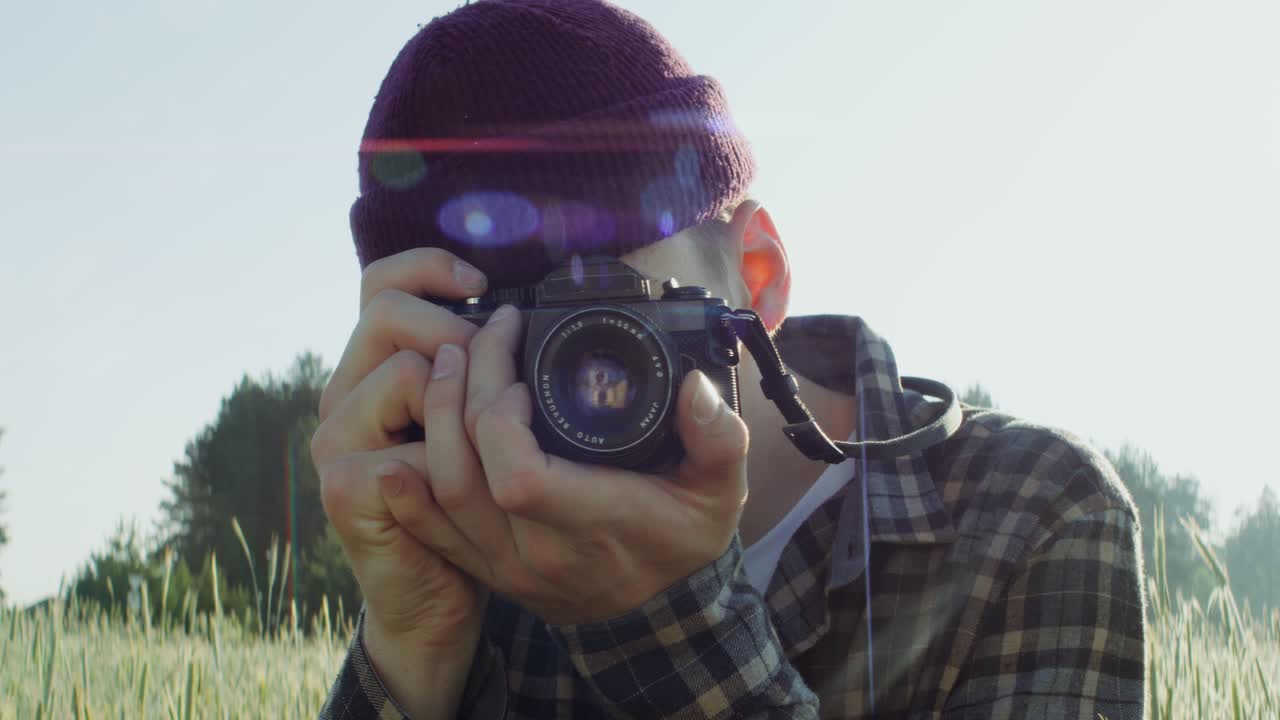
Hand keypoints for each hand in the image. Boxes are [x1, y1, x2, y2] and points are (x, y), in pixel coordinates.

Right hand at [309, 248, 488, 717]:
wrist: (440, 595)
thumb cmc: (472, 501)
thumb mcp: (477, 418)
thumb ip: (482, 364)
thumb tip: (530, 309)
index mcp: (371, 367)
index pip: (381, 282)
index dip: (429, 267)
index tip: (483, 282)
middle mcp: (342, 393)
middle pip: (387, 311)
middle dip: (458, 332)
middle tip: (501, 367)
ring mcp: (337, 440)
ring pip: (409, 373)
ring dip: (465, 396)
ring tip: (496, 433)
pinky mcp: (346, 486)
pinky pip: (416, 445)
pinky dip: (456, 459)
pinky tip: (473, 485)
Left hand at [381, 304, 749, 625]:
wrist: (660, 617)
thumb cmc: (685, 541)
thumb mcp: (721, 492)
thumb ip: (719, 440)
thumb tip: (695, 387)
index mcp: (594, 525)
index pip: (519, 477)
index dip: (503, 417)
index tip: (523, 368)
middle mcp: (540, 551)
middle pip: (469, 470)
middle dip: (464, 390)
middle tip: (483, 336)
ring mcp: (506, 564)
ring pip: (442, 492)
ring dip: (435, 420)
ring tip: (451, 363)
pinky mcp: (486, 568)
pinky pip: (431, 530)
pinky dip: (408, 489)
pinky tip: (395, 448)